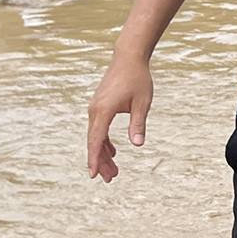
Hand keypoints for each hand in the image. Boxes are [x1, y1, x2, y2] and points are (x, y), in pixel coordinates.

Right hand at [87, 54, 152, 181]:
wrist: (128, 58)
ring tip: (113, 170)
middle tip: (110, 179)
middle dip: (101, 162)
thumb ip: (138, 124)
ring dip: (103, 153)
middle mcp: (95, 111)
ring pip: (96, 136)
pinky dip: (105, 141)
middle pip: (95, 142)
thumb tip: (137, 145)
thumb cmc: (138, 79)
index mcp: (103, 111)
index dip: (95, 159)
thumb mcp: (142, 103)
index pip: (96, 140)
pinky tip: (112, 152)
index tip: (94, 175)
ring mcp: (95, 108)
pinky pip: (99, 128)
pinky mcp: (99, 106)